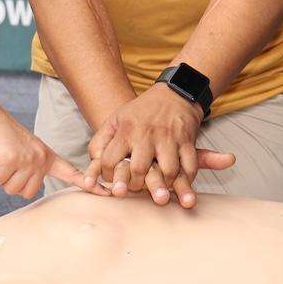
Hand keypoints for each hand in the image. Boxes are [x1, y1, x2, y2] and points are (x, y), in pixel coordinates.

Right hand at [0, 103, 98, 200]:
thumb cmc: (3, 136)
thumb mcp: (25, 151)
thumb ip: (32, 167)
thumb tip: (28, 189)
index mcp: (47, 156)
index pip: (70, 172)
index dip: (87, 183)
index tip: (105, 191)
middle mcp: (41, 159)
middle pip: (27, 192)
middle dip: (13, 182)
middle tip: (8, 161)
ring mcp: (27, 160)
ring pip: (12, 189)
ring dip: (2, 177)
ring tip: (2, 157)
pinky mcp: (12, 160)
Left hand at [85, 84, 235, 207]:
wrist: (174, 93)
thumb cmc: (141, 112)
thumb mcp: (115, 120)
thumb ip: (100, 142)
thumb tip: (92, 164)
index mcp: (125, 130)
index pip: (109, 160)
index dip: (107, 175)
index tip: (112, 178)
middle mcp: (146, 134)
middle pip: (138, 169)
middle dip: (135, 185)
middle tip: (136, 188)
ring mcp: (169, 138)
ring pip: (167, 171)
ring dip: (163, 186)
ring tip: (158, 190)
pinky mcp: (188, 141)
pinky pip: (189, 167)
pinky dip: (186, 180)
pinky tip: (180, 185)